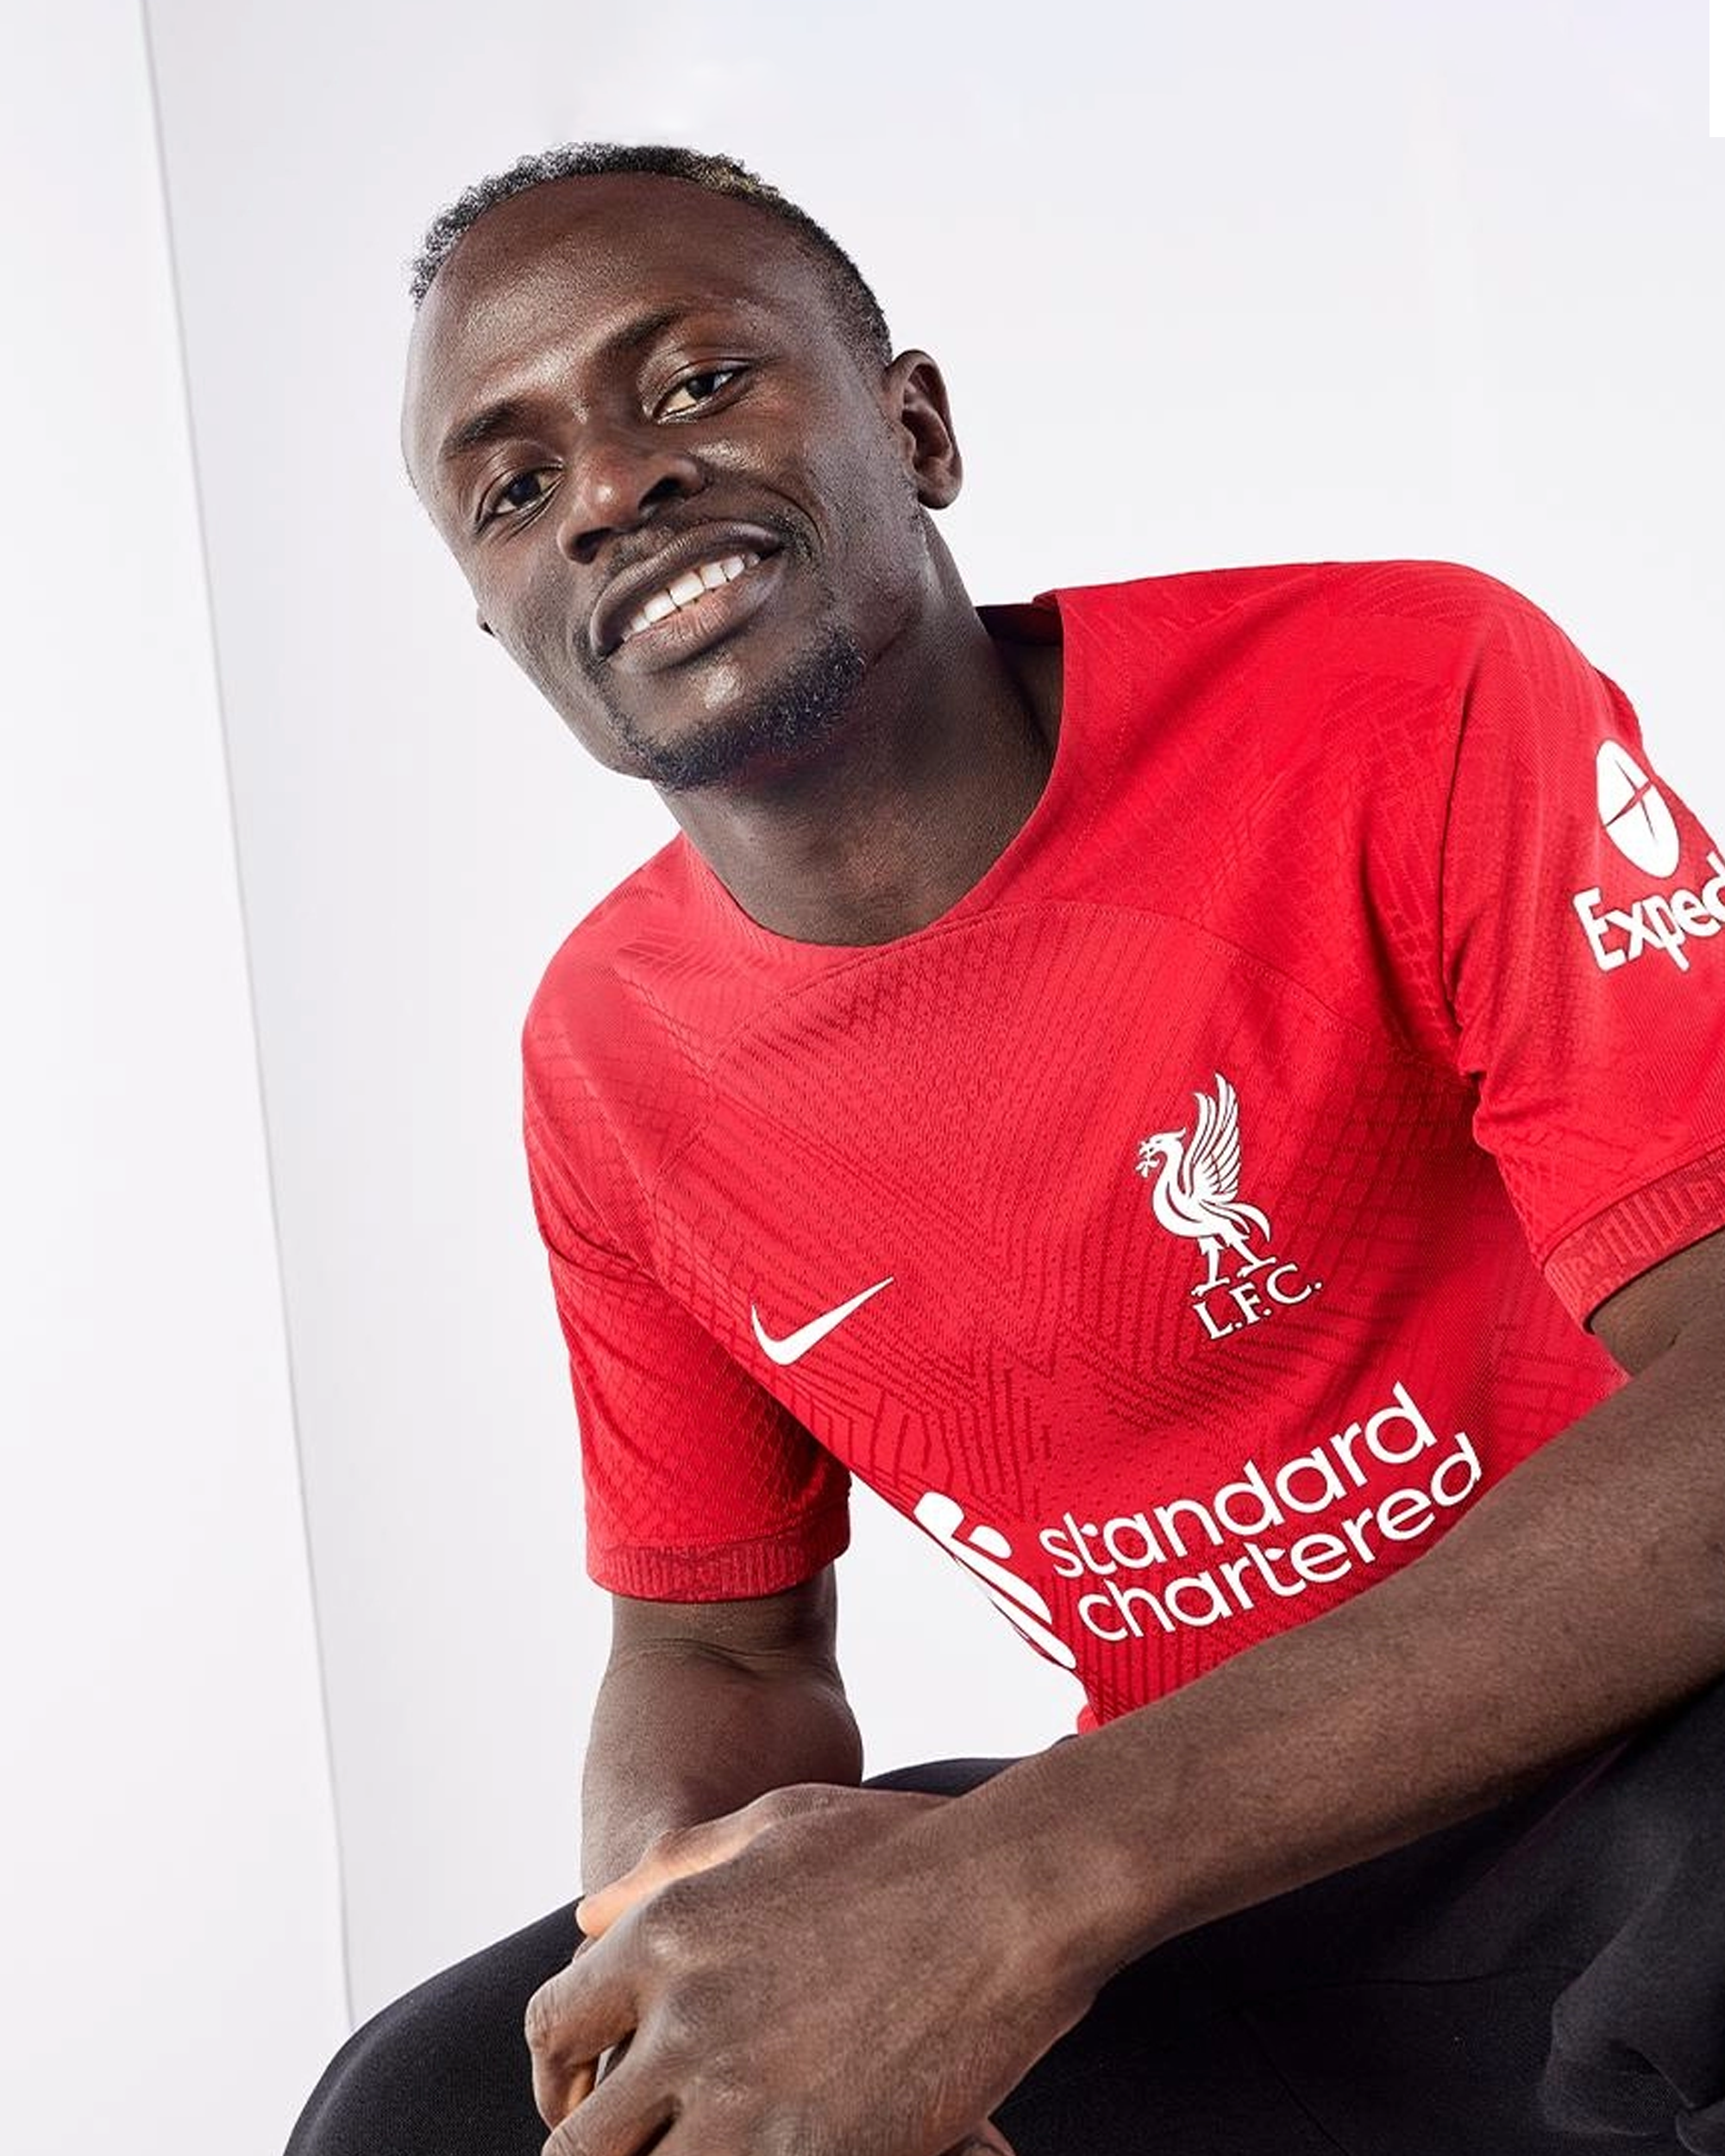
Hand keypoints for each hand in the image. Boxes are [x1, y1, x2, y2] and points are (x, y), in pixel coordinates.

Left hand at [525, 1787, 1086, 2154]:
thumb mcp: (772, 1823)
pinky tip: (781, 2152)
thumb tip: (588, 1917)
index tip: (596, 2088)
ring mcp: (742, 2102)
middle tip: (648, 2138)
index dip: (564, 2070)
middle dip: (604, 2147)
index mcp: (664, 1939)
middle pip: (580, 2142)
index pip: (552, 2031)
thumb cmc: (901, 1846)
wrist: (1013, 1893)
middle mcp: (683, 2024)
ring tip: (715, 2146)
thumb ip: (668, 1870)